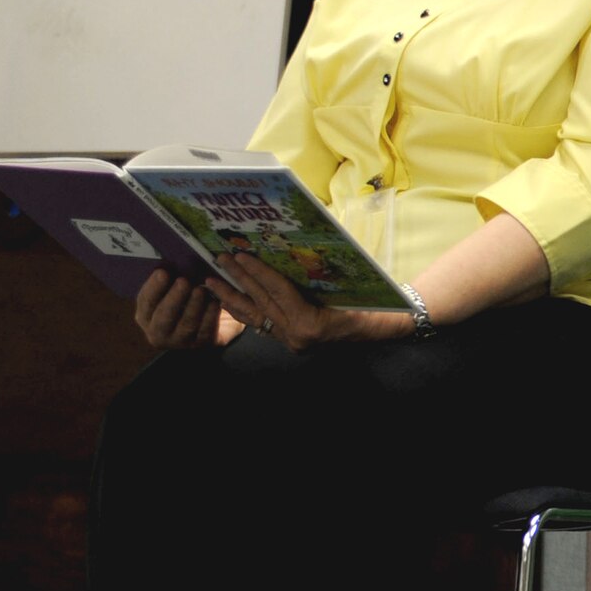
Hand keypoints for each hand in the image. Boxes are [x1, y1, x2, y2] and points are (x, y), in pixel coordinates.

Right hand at [134, 270, 223, 350]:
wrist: (214, 317)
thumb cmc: (187, 297)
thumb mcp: (174, 288)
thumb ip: (169, 279)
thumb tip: (171, 260)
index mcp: (146, 315)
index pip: (146, 301)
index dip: (154, 287)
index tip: (163, 272)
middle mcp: (158, 332)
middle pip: (164, 316)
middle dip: (174, 298)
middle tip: (184, 281)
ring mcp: (180, 341)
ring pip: (186, 324)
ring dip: (194, 305)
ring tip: (201, 289)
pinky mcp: (201, 344)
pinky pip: (206, 331)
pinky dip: (210, 316)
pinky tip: (215, 303)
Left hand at [205, 253, 411, 351]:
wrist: (379, 329)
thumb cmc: (368, 304)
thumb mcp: (345, 286)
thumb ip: (315, 273)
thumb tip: (287, 248)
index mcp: (310, 324)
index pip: (278, 293)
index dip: (258, 272)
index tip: (241, 255)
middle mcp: (296, 337)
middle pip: (261, 303)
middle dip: (239, 279)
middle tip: (220, 259)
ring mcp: (291, 342)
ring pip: (254, 318)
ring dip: (231, 298)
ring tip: (211, 281)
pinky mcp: (288, 342)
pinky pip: (261, 324)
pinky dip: (245, 310)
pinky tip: (229, 298)